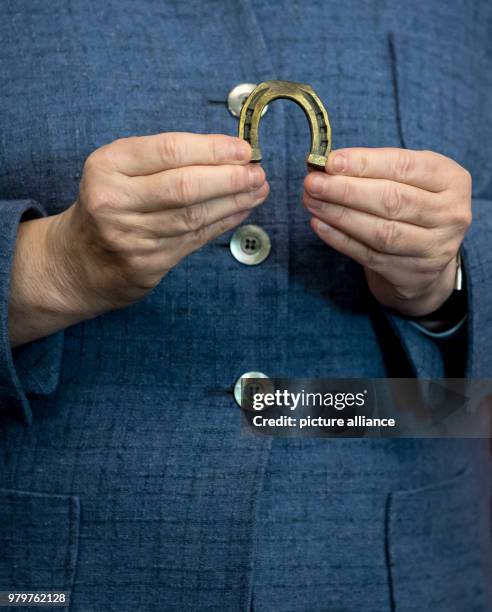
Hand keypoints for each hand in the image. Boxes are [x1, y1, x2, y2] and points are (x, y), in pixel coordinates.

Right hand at [9, 133, 267, 345]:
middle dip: (229, 179)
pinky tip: (241, 210)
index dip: (213, 149)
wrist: (81, 260)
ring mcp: (131, 237)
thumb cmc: (109, 203)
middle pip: (184, 187)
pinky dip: (222, 223)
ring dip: (233, 202)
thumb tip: (228, 153)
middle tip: (258, 173)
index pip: (169, 150)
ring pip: (194, 216)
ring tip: (258, 189)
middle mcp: (115, 202)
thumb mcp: (119, 169)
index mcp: (107, 166)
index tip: (244, 149)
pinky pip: (195, 239)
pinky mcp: (147, 265)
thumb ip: (164, 159)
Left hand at [303, 148, 471, 315]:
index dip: (364, 163)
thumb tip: (328, 166)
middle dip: (345, 190)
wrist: (428, 261)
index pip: (404, 166)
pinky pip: (369, 256)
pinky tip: (320, 225)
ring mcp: (434, 248)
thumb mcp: (408, 181)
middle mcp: (450, 214)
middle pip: (391, 200)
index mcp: (451, 180)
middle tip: (312, 183)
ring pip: (380, 231)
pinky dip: (340, 240)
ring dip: (339, 215)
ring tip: (311, 202)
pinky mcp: (412, 274)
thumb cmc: (411, 208)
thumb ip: (374, 170)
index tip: (330, 162)